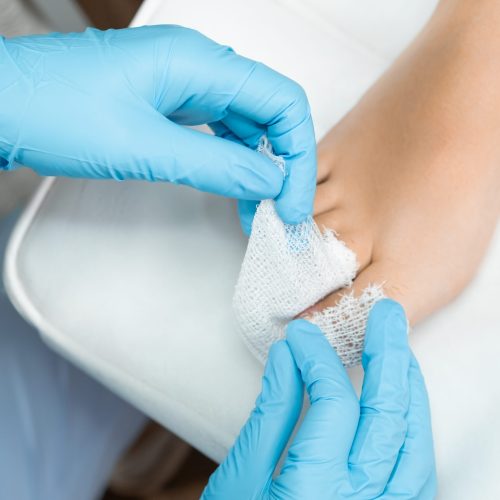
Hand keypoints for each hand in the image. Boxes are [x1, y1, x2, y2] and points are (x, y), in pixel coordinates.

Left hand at [0, 26, 315, 223]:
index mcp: (199, 62)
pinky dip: (232, 164)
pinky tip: (234, 190)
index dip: (297, 155)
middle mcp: (198, 68)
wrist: (0, 106)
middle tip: (281, 214)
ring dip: (258, 169)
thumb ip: (215, 164)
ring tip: (258, 212)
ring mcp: (183, 86)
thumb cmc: (53, 109)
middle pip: (268, 114)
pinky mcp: (168, 106)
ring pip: (244, 127)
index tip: (291, 202)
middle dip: (282, 166)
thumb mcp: (144, 146)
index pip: (281, 103)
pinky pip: (217, 133)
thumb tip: (268, 180)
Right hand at [203, 299, 435, 498]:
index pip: (335, 402)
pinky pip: (417, 470)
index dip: (320, 358)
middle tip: (385, 313)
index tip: (305, 334)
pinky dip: (413, 427)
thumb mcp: (239, 481)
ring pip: (415, 442)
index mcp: (314, 493)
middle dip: (388, 354)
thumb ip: (272, 414)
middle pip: (389, 415)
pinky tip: (403, 402)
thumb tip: (291, 357)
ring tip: (399, 348)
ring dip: (409, 388)